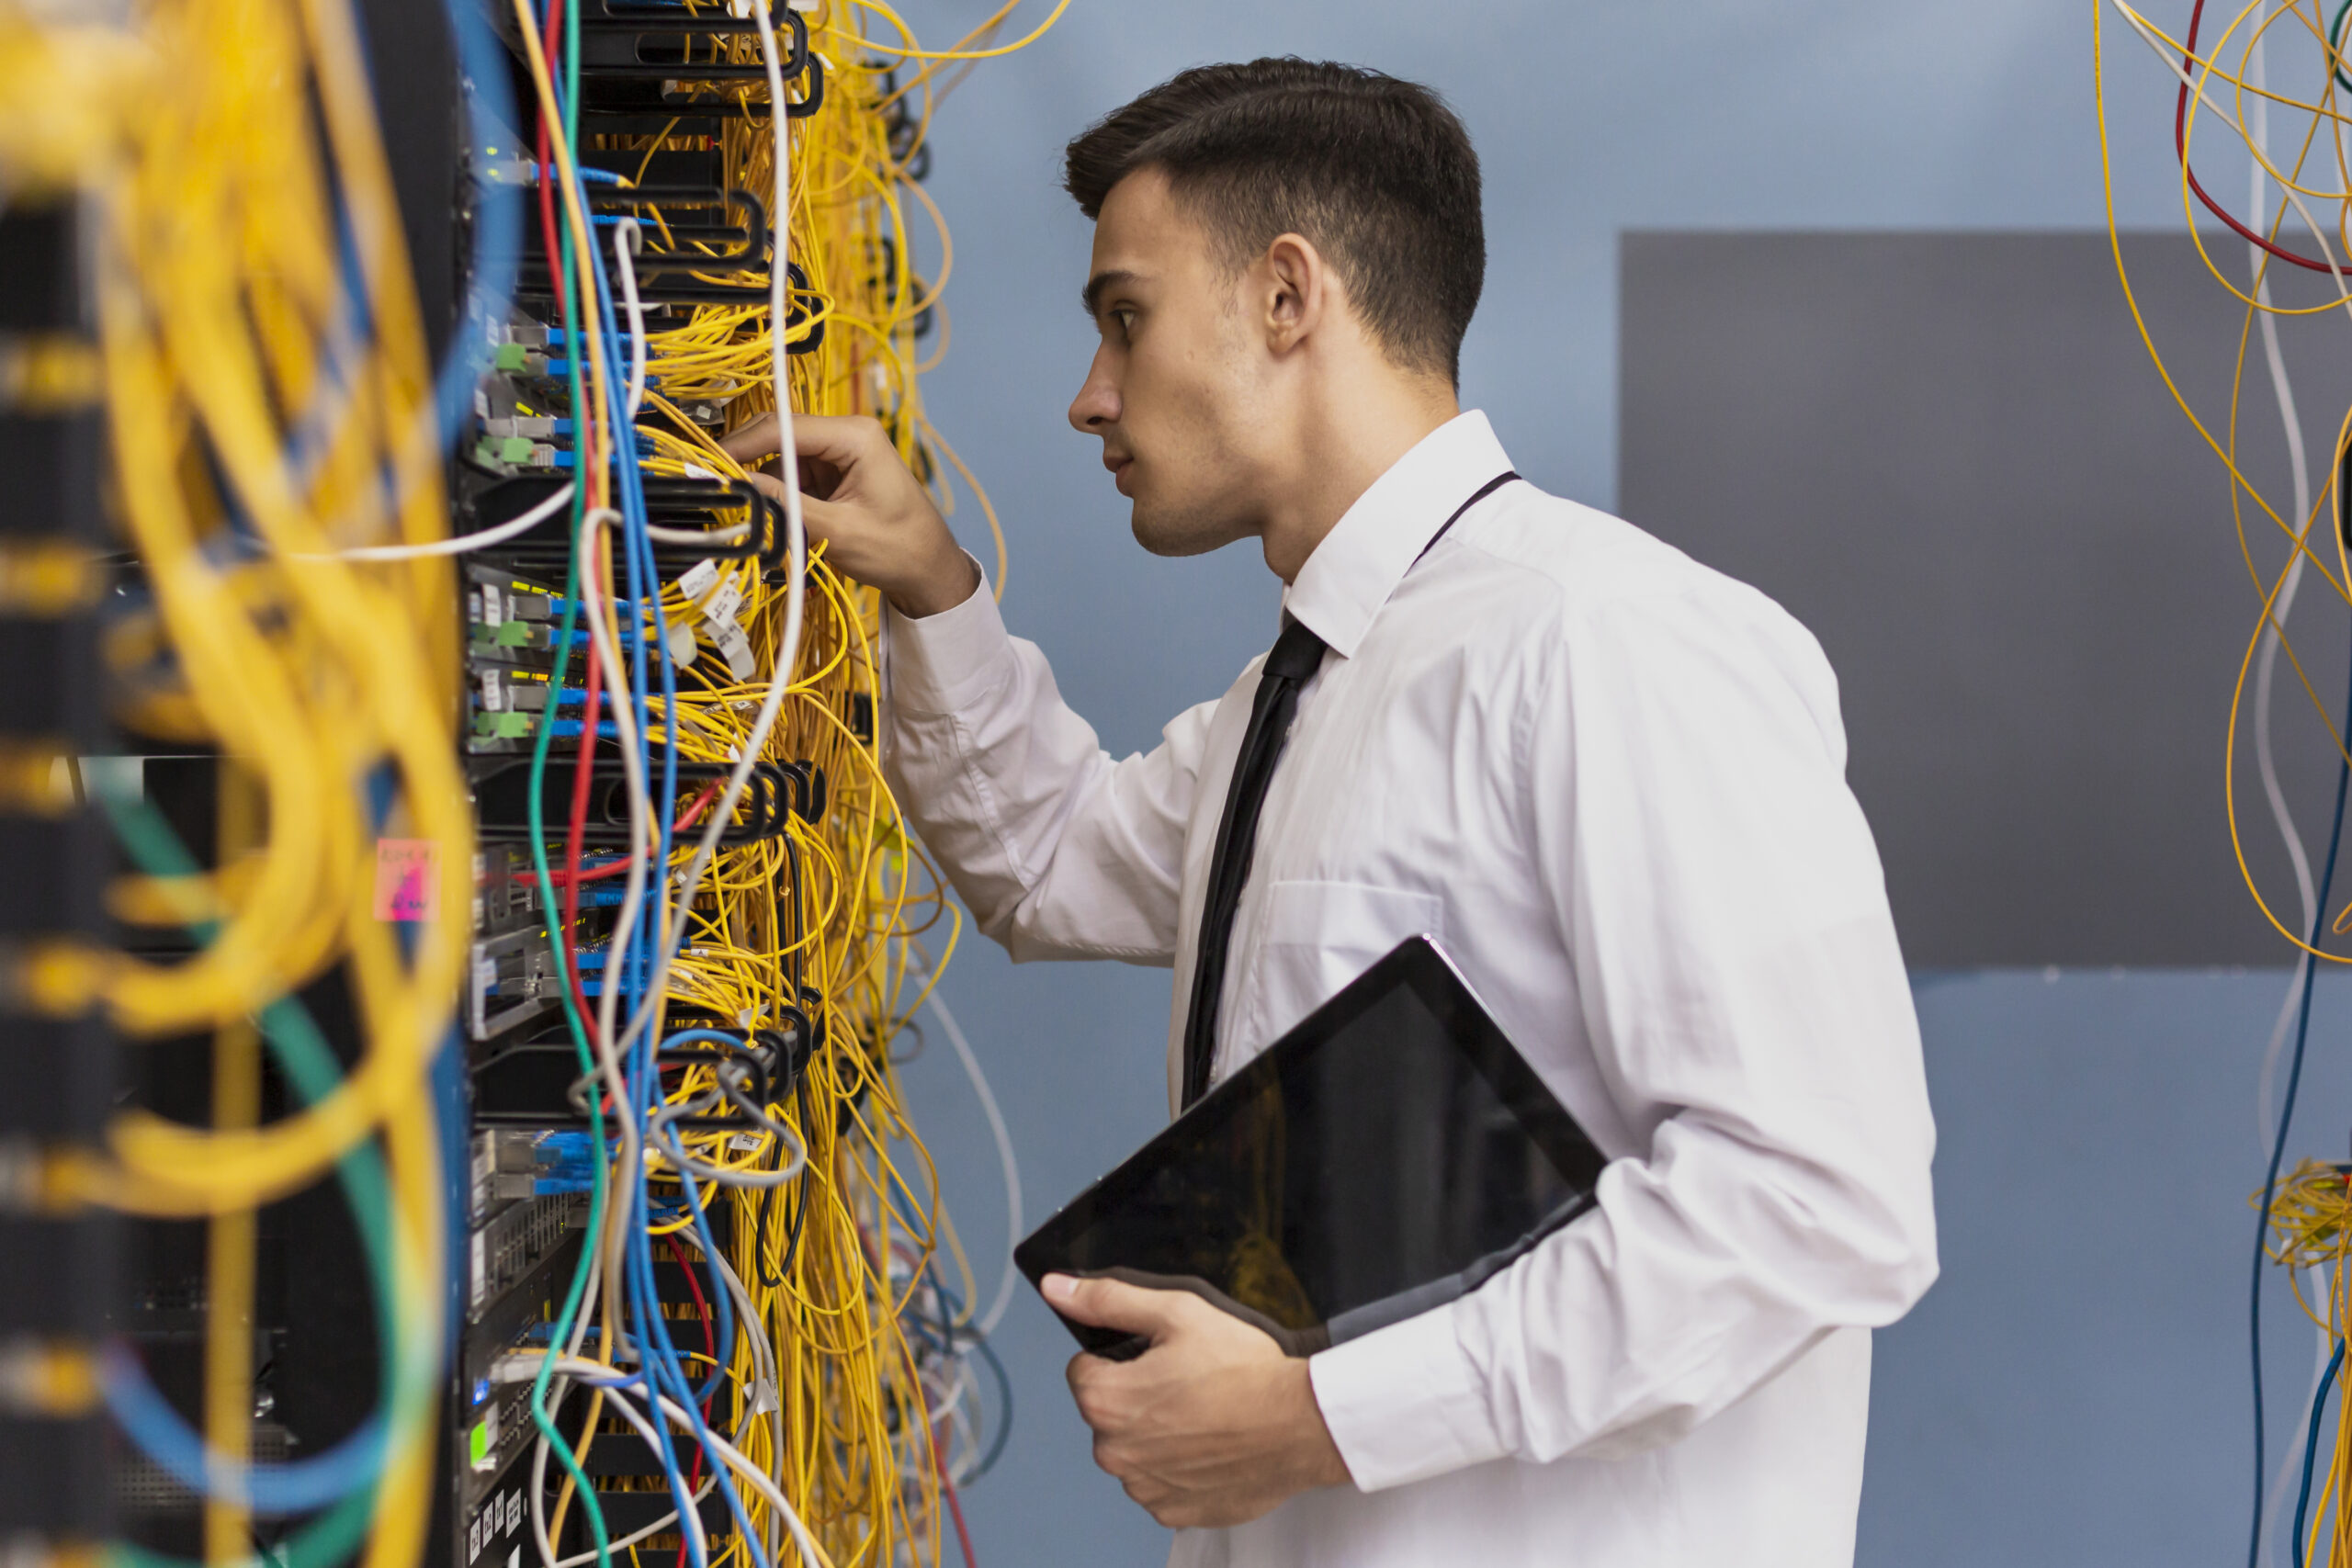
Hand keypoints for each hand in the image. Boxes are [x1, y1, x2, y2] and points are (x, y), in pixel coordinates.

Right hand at [718, 412, 978, 617]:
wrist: (928, 569)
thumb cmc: (897, 549)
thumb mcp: (837, 531)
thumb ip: (788, 505)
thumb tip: (741, 485)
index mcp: (855, 436)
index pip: (785, 427)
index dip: (743, 443)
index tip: (711, 462)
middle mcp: (847, 435)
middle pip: (781, 435)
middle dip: (748, 460)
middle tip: (716, 484)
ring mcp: (840, 453)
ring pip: (783, 457)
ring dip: (765, 483)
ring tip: (751, 511)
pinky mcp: (834, 473)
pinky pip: (794, 475)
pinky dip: (780, 494)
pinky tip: (775, 516)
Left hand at [1047, 1273, 1352, 1529]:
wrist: (1298, 1425)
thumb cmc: (1243, 1371)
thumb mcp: (1176, 1313)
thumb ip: (1109, 1300)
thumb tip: (1058, 1289)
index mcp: (1105, 1400)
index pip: (1083, 1370)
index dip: (1120, 1357)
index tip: (1157, 1358)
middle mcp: (1113, 1451)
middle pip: (1108, 1411)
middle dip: (1137, 1396)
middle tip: (1187, 1382)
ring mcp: (1143, 1487)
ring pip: (1134, 1449)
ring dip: (1157, 1434)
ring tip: (1203, 1414)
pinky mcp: (1173, 1510)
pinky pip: (1161, 1483)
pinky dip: (1179, 1467)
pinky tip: (1211, 1446)